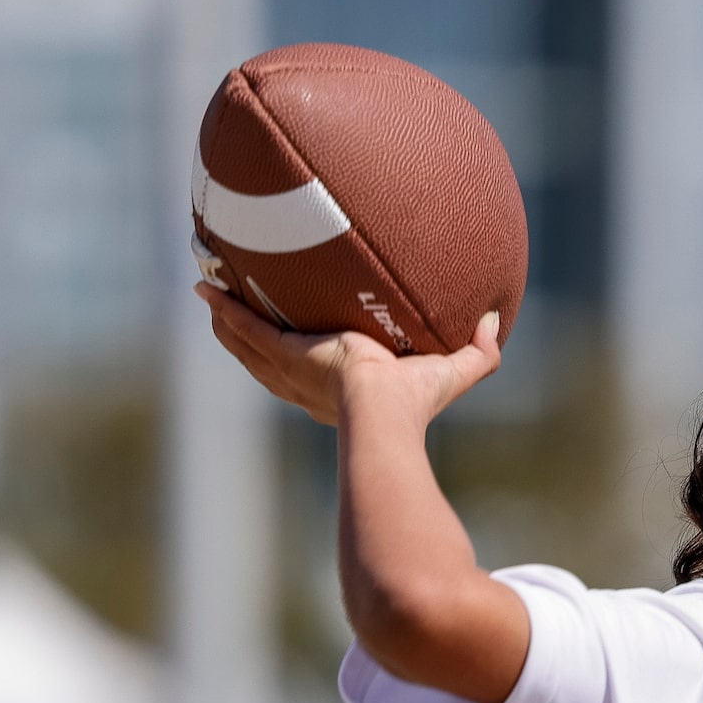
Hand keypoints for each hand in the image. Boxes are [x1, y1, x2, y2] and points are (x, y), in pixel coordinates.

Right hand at [197, 283, 498, 429]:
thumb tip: (495, 320)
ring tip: (210, 294)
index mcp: (339, 389)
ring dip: (227, 320)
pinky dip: (227, 308)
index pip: (309, 369)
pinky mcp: (285, 354)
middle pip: (264, 355)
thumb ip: (480, 351)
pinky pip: (248, 327)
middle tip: (229, 305)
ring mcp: (291, 370)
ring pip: (248, 342)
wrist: (385, 414)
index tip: (290, 333)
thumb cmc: (418, 404)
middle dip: (244, 332)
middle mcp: (306, 383)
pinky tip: (207, 288)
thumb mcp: (453, 372)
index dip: (295, 352)